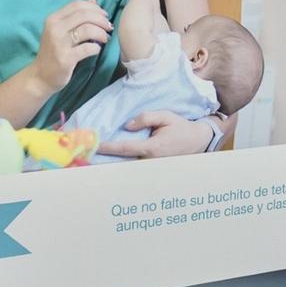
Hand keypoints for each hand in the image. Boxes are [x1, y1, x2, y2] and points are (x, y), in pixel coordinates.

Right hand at [28, 0, 113, 94]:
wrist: (40, 76)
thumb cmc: (53, 52)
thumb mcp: (61, 30)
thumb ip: (76, 15)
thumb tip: (94, 0)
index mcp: (53, 19)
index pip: (77, 4)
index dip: (94, 8)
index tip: (104, 15)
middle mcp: (54, 28)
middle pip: (84, 14)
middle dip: (101, 19)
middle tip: (109, 27)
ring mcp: (59, 43)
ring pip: (87, 29)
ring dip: (101, 33)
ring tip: (105, 38)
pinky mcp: (65, 58)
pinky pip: (87, 48)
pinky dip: (96, 48)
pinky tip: (97, 49)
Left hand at [97, 110, 212, 158]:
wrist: (198, 141)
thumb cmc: (181, 127)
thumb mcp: (165, 116)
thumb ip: (145, 118)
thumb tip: (127, 126)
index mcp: (152, 148)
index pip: (125, 148)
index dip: (108, 147)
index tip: (94, 145)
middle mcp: (150, 161)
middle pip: (122, 163)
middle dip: (106, 161)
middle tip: (87, 157)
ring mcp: (152, 168)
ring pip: (128, 168)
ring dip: (113, 165)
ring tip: (94, 161)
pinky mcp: (152, 170)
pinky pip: (134, 168)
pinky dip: (122, 166)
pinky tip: (110, 163)